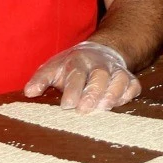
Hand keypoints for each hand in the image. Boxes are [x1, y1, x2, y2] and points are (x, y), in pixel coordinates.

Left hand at [23, 41, 141, 112]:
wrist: (100, 52)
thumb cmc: (71, 66)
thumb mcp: (52, 68)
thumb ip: (41, 80)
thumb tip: (29, 92)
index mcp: (78, 61)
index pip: (76, 74)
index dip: (72, 89)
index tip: (66, 105)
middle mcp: (99, 64)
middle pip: (99, 76)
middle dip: (93, 93)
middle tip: (84, 110)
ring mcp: (115, 70)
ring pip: (119, 79)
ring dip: (112, 94)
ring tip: (103, 109)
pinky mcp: (128, 78)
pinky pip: (132, 85)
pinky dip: (127, 94)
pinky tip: (119, 105)